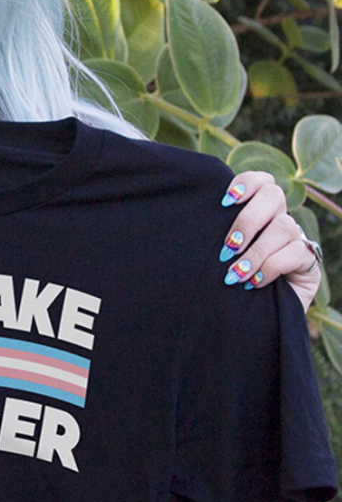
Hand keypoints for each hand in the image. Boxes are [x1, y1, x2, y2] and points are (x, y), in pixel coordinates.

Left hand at [219, 171, 321, 311]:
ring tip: (236, 274)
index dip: (247, 183)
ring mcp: (296, 240)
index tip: (224, 201)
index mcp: (258, 213)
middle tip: (228, 247)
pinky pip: (296, 252)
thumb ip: (215, 238)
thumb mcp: (219, 258)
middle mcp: (278, 221)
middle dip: (247, 219)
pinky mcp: (309, 262)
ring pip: (284, 226)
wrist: (251, 320)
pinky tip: (255, 283)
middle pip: (273, 195)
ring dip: (256, 251)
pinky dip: (271, 267)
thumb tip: (191, 223)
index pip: (261, 181)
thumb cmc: (228, 285)